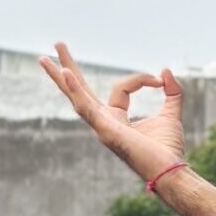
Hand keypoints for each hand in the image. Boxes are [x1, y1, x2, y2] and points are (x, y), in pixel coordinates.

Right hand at [40, 43, 186, 181]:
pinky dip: (76, 90)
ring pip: (76, 98)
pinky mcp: (104, 131)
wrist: (170, 170)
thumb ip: (172, 92)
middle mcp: (103, 122)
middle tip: (57, 45)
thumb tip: (165, 70)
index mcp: (116, 119)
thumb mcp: (171, 113)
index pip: (121, 88)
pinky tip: (65, 74)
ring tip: (43, 58)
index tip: (159, 80)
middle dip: (67, 68)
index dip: (141, 79)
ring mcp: (101, 127)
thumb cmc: (168, 149)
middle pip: (80, 91)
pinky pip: (86, 107)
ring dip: (61, 77)